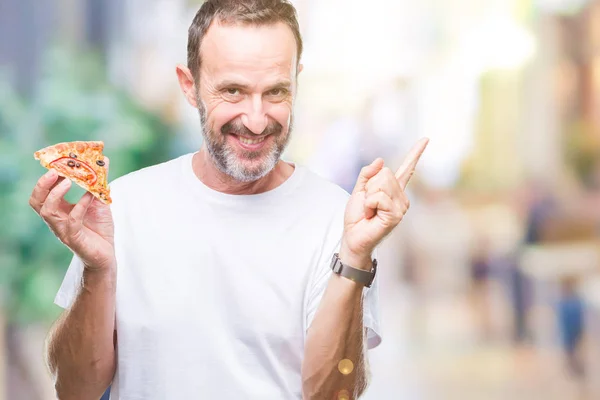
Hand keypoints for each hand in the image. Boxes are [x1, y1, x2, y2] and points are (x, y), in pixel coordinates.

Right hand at [29, 159, 115, 271]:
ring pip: (47, 211)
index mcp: (59, 210)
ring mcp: (63, 229)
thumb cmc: (100, 229)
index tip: (57, 163)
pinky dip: (80, 206)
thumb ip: (99, 182)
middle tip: (54, 171)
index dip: (46, 178)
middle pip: (36, 201)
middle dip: (42, 185)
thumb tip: (103, 160)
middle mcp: (56, 219)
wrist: (106, 255)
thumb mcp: (100, 201)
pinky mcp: (73, 238)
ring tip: (68, 181)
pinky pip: (72, 220)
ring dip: (55, 194)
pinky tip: (90, 196)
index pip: (43, 193)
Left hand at [341, 138, 428, 266]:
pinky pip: (379, 197)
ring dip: (368, 197)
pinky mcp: (396, 215)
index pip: (407, 169)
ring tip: (370, 211)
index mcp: (393, 190)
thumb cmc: (357, 217)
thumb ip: (367, 174)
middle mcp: (401, 197)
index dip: (415, 153)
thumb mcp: (359, 190)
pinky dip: (369, 204)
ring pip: (381, 184)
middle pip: (384, 173)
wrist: (353, 236)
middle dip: (369, 187)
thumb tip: (380, 160)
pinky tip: (371, 215)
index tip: (425, 139)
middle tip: (368, 204)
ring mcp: (401, 206)